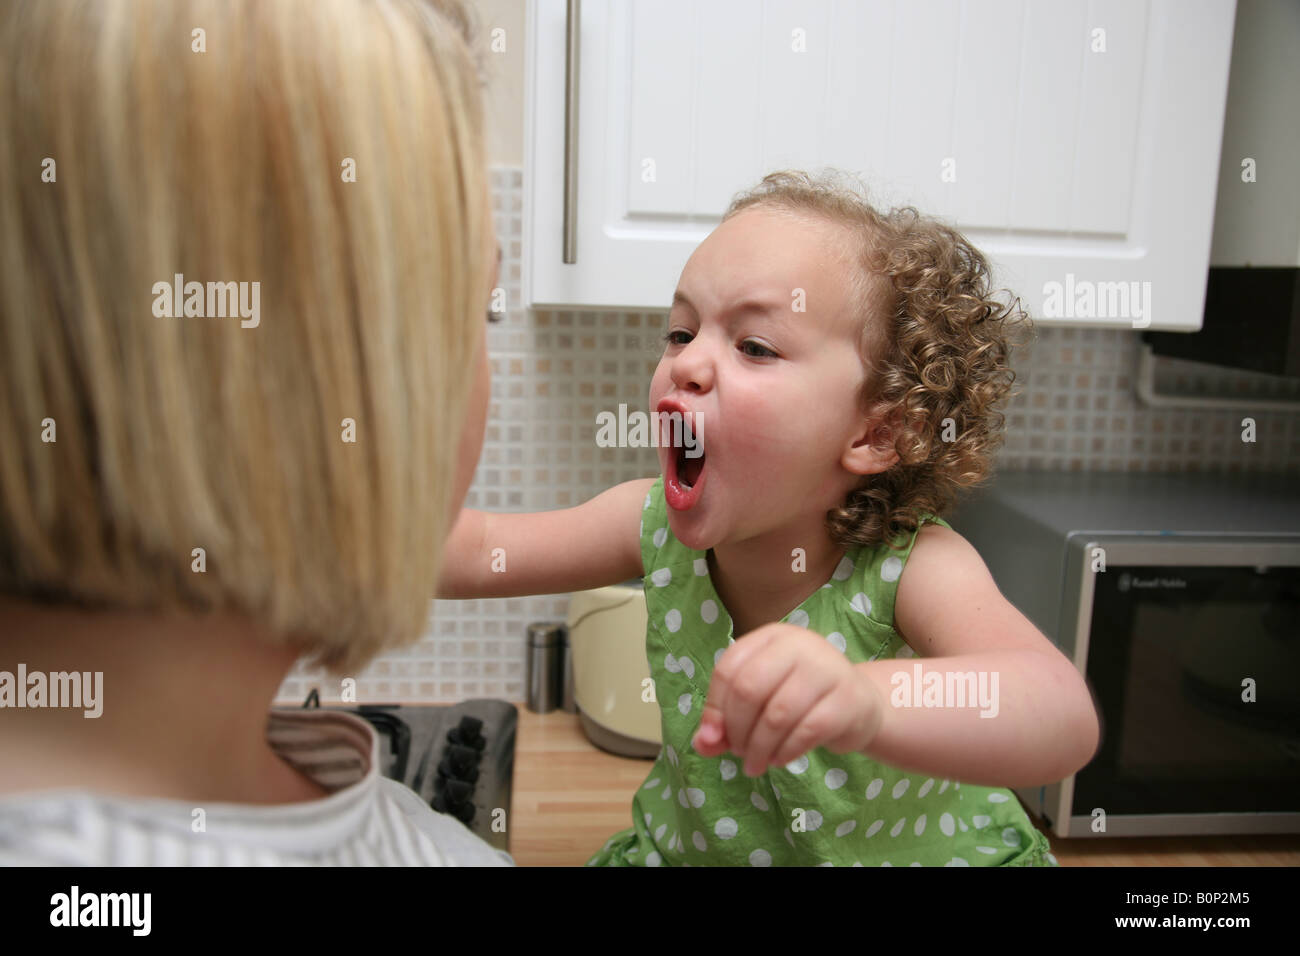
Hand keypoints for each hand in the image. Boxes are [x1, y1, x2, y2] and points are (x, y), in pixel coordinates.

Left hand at [691, 622, 884, 776]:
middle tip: (739, 752)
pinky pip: (806, 731)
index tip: (714, 736)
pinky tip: (779, 760)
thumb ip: (725, 721)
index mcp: (772, 637)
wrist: (860, 705)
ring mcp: (827, 668)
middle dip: (737, 730)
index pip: (729, 668)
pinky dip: (785, 752)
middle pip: (749, 688)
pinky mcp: (848, 698)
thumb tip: (703, 743)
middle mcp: (800, 644)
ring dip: (759, 748)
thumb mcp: (760, 702)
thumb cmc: (800, 700)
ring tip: (756, 764)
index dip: (715, 707)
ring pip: (777, 714)